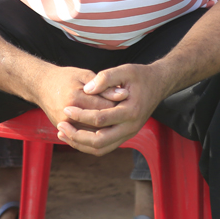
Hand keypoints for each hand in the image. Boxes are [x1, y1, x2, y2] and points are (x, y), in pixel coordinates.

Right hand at [34, 66, 128, 144]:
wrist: (41, 85)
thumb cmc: (65, 77)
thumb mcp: (84, 74)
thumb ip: (104, 84)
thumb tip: (124, 94)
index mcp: (75, 98)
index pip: (104, 107)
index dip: (118, 105)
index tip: (129, 102)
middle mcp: (68, 115)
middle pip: (99, 125)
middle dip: (114, 120)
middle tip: (124, 114)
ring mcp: (65, 125)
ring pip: (92, 135)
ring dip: (107, 131)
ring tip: (116, 122)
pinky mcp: (63, 130)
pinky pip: (82, 139)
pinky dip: (96, 136)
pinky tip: (105, 129)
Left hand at [55, 63, 169, 155]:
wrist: (159, 84)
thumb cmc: (141, 76)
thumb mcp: (125, 70)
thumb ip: (106, 78)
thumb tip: (87, 89)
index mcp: (131, 111)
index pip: (100, 119)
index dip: (81, 115)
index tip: (66, 108)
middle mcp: (131, 127)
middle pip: (99, 141)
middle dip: (76, 136)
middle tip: (60, 125)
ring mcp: (128, 134)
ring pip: (100, 149)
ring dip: (80, 144)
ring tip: (63, 133)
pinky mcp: (125, 135)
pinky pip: (104, 147)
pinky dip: (87, 145)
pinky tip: (75, 135)